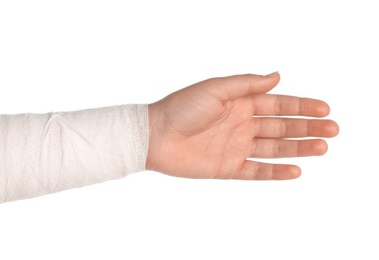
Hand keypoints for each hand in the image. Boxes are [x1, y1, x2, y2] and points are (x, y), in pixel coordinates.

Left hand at [146, 72, 338, 179]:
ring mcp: (236, 147)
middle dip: (308, 127)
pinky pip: (256, 171)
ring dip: (299, 148)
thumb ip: (246, 84)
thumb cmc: (181, 107)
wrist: (154, 136)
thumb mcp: (215, 89)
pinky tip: (296, 170)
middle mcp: (242, 124)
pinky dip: (276, 172)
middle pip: (282, 127)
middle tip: (333, 129)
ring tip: (323, 147)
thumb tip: (278, 76)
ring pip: (274, 149)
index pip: (278, 104)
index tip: (324, 109)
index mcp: (240, 103)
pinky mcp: (227, 167)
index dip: (301, 106)